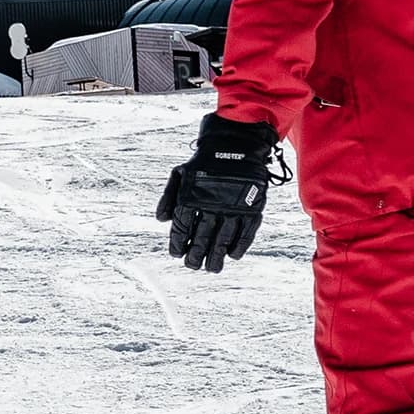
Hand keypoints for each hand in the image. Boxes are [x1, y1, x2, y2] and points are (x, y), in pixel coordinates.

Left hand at [156, 114, 284, 272]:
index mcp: (191, 196)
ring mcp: (233, 206)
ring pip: (223, 239)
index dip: (177, 243)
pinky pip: (245, 233)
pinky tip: (232, 255)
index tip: (176, 253)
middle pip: (201, 238)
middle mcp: (211, 203)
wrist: (234, 146)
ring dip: (216, 256)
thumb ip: (169, 197)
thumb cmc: (204, 163)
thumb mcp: (180, 175)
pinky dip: (239, 246)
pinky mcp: (251, 207)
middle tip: (193, 265)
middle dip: (195, 255)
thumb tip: (162, 220)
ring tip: (212, 268)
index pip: (181, 227)